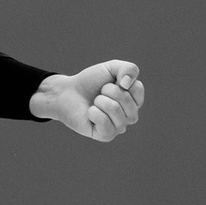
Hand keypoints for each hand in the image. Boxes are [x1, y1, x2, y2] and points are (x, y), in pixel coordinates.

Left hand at [30, 61, 144, 141]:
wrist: (67, 93)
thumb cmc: (90, 82)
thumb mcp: (111, 68)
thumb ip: (128, 69)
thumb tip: (127, 84)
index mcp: (134, 100)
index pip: (137, 89)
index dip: (120, 81)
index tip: (111, 82)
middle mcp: (129, 115)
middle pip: (127, 101)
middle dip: (109, 91)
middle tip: (99, 93)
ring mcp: (118, 127)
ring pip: (116, 111)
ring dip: (100, 102)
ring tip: (94, 102)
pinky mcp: (106, 136)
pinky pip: (106, 124)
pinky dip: (94, 114)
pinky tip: (90, 113)